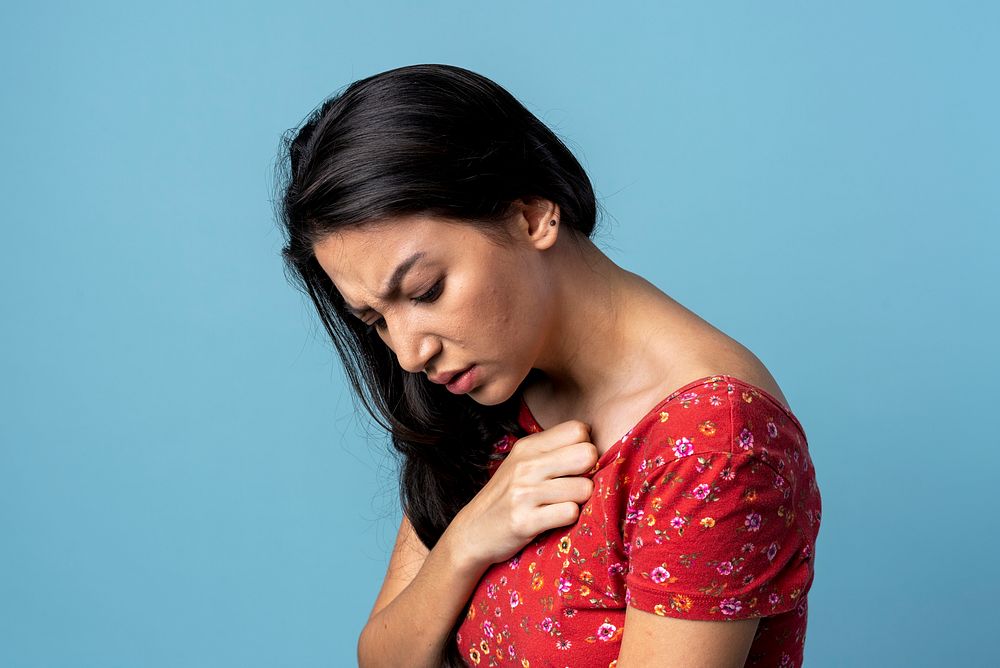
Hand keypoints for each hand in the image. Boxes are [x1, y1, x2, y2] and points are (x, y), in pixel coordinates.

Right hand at [446, 420, 597, 569]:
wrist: (471, 532)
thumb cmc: (505, 497)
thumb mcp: (521, 463)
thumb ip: (552, 450)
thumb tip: (592, 444)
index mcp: (527, 447)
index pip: (579, 429)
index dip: (584, 447)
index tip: (573, 464)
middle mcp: (526, 465)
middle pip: (587, 454)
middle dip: (589, 472)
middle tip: (574, 484)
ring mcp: (524, 493)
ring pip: (584, 488)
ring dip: (579, 500)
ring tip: (561, 504)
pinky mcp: (525, 521)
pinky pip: (570, 513)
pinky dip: (569, 518)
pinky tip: (554, 519)